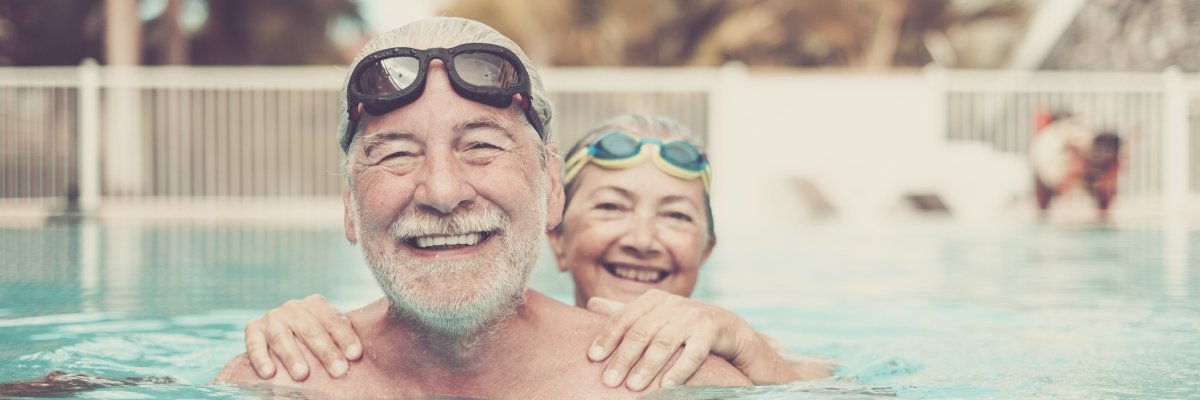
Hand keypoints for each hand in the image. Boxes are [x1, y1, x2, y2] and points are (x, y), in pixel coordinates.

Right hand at [244, 294, 361, 379]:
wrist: (281, 332)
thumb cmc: (314, 337)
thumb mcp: (327, 331)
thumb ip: (340, 336)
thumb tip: (358, 356)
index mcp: (315, 304)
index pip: (333, 319)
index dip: (345, 337)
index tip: (355, 356)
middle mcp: (293, 308)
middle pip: (310, 329)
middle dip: (325, 352)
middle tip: (338, 371)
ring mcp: (272, 318)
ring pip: (282, 337)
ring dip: (292, 356)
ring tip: (302, 374)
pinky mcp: (253, 330)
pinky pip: (254, 344)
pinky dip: (261, 359)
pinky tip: (269, 373)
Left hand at [585, 289, 795, 390]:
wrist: (727, 327)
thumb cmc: (681, 324)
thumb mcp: (654, 315)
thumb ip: (625, 312)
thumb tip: (590, 304)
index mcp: (653, 300)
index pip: (624, 318)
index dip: (607, 337)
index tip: (593, 358)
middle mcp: (671, 305)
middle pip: (641, 332)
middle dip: (624, 358)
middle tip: (609, 381)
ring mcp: (693, 317)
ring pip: (664, 343)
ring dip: (647, 367)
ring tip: (633, 387)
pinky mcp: (711, 331)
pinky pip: (693, 353)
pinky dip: (679, 370)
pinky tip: (666, 385)